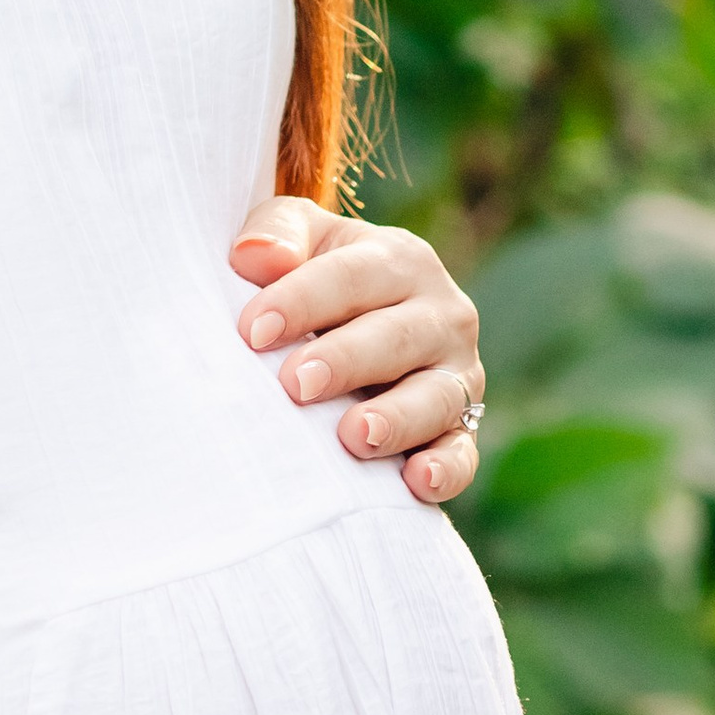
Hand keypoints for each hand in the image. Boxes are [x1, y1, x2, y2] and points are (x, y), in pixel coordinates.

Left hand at [231, 197, 483, 507]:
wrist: (355, 327)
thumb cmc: (315, 280)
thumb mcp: (300, 242)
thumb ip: (278, 233)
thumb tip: (255, 255)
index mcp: (399, 262)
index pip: (352, 276)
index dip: (302, 301)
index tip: (252, 331)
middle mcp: (441, 316)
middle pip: (398, 337)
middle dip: (347, 359)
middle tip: (296, 384)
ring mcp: (458, 376)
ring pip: (437, 397)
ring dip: (397, 418)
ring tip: (353, 435)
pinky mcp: (462, 430)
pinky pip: (462, 454)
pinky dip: (446, 469)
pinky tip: (416, 482)